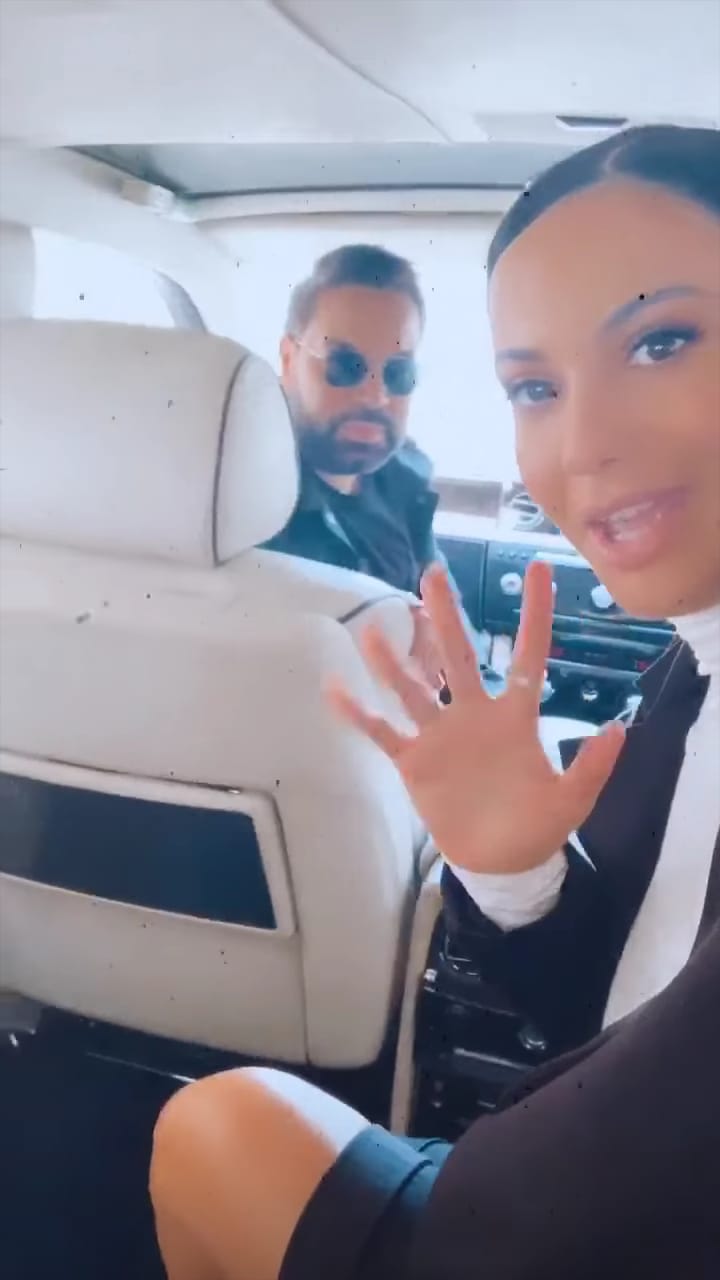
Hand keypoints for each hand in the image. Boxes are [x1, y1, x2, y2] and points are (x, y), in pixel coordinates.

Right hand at [327, 561, 624, 874]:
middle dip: (445, 617)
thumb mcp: (572, 800)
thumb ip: (591, 766)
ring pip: (414, 688)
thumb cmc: (537, 826)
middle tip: (433, 573)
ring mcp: (441, 736)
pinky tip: (335, 687)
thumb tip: (618, 728)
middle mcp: (474, 715)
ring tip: (373, 631)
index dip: (534, 614)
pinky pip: (383, 732)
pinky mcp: (415, 761)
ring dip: (393, 662)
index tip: (539, 568)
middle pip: (458, 656)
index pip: (526, 656)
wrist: (500, 864)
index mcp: (515, 717)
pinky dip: (359, 713)